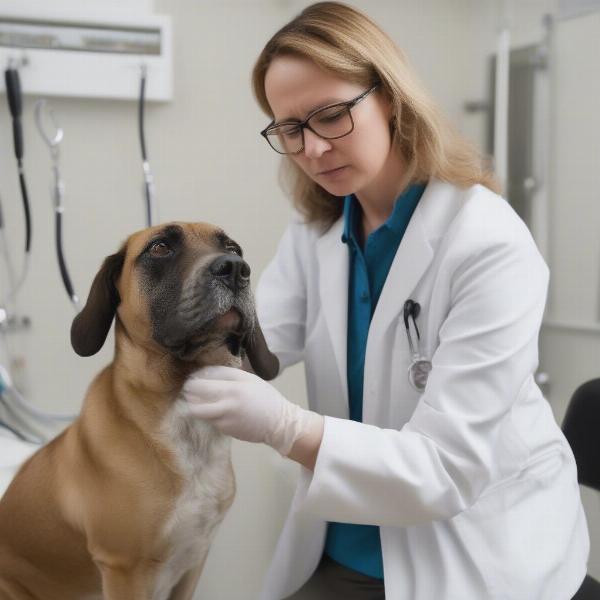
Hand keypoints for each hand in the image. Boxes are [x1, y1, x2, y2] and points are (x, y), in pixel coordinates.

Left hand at [182, 366, 322, 456]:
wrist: (279, 423)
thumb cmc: (265, 397)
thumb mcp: (249, 379)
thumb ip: (227, 374)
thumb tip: (205, 372)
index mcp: (233, 390)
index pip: (201, 386)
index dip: (191, 382)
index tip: (191, 379)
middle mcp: (225, 407)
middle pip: (194, 403)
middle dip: (189, 396)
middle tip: (189, 390)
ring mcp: (224, 421)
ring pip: (199, 413)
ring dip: (196, 405)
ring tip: (199, 399)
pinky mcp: (225, 431)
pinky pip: (210, 420)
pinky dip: (209, 414)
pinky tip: (217, 409)